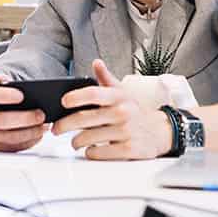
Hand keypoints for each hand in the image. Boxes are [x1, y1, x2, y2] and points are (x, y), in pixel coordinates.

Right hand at [0, 74, 46, 152]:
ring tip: (43, 125)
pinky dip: (28, 142)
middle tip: (41, 114)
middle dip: (24, 119)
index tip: (21, 95)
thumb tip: (10, 82)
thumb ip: (1, 81)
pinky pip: (13, 147)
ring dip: (30, 133)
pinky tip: (39, 134)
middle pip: (2, 121)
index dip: (5, 96)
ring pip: (10, 137)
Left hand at [53, 59, 173, 159]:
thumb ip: (107, 79)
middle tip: (56, 129)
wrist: (161, 132)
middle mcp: (122, 112)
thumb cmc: (135, 112)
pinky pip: (98, 153)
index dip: (75, 97)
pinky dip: (90, 153)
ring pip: (88, 138)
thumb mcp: (123, 93)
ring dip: (76, 142)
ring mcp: (126, 131)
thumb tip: (96, 63)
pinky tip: (91, 150)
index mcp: (119, 96)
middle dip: (64, 125)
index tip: (63, 102)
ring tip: (75, 142)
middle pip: (84, 118)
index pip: (93, 93)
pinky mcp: (128, 149)